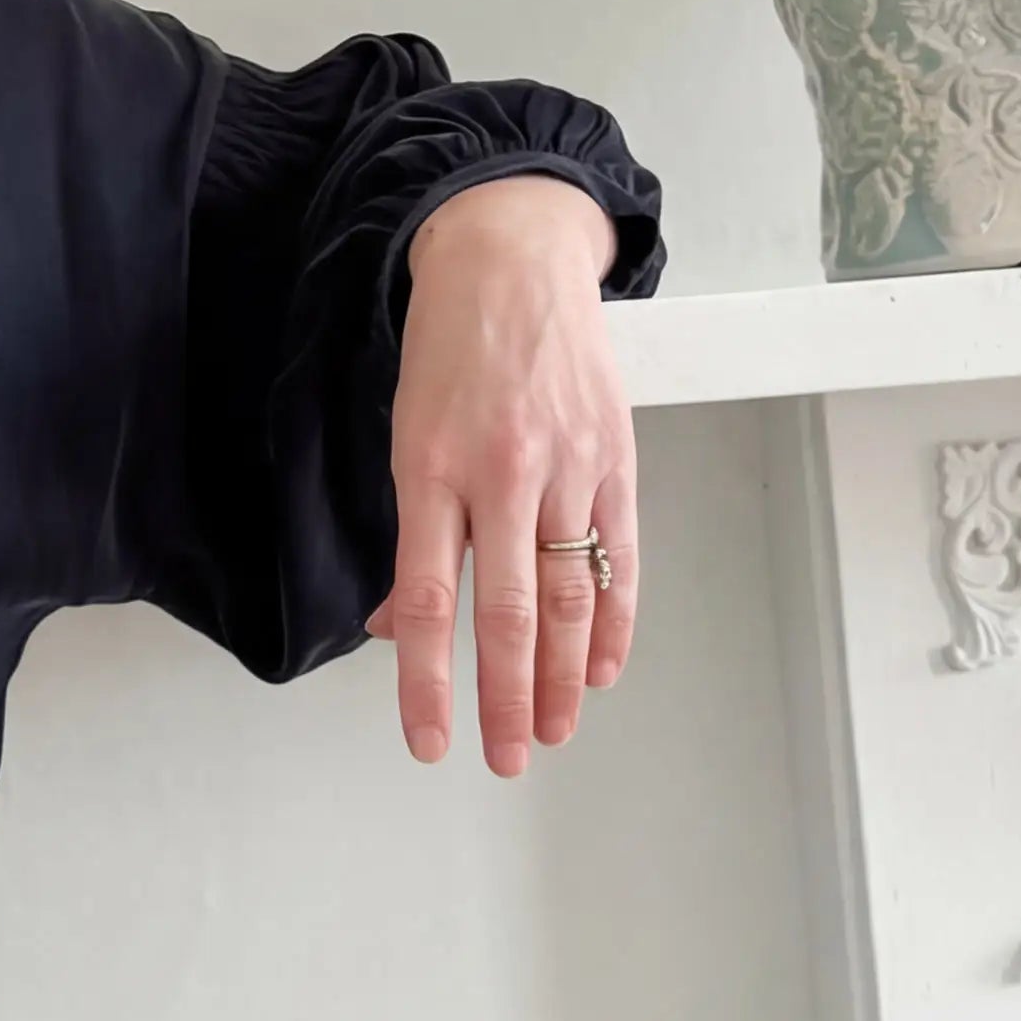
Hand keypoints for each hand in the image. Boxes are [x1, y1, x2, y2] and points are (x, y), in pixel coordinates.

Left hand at [362, 174, 636, 774]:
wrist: (513, 261)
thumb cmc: (448, 351)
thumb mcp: (403, 436)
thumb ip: (409, 535)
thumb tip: (401, 624)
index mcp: (433, 471)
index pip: (432, 601)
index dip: (428, 682)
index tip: (430, 741)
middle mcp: (504, 474)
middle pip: (511, 613)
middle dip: (510, 699)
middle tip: (509, 759)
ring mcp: (568, 467)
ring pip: (572, 593)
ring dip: (566, 675)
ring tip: (557, 729)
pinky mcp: (614, 457)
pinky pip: (619, 555)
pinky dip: (613, 619)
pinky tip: (605, 667)